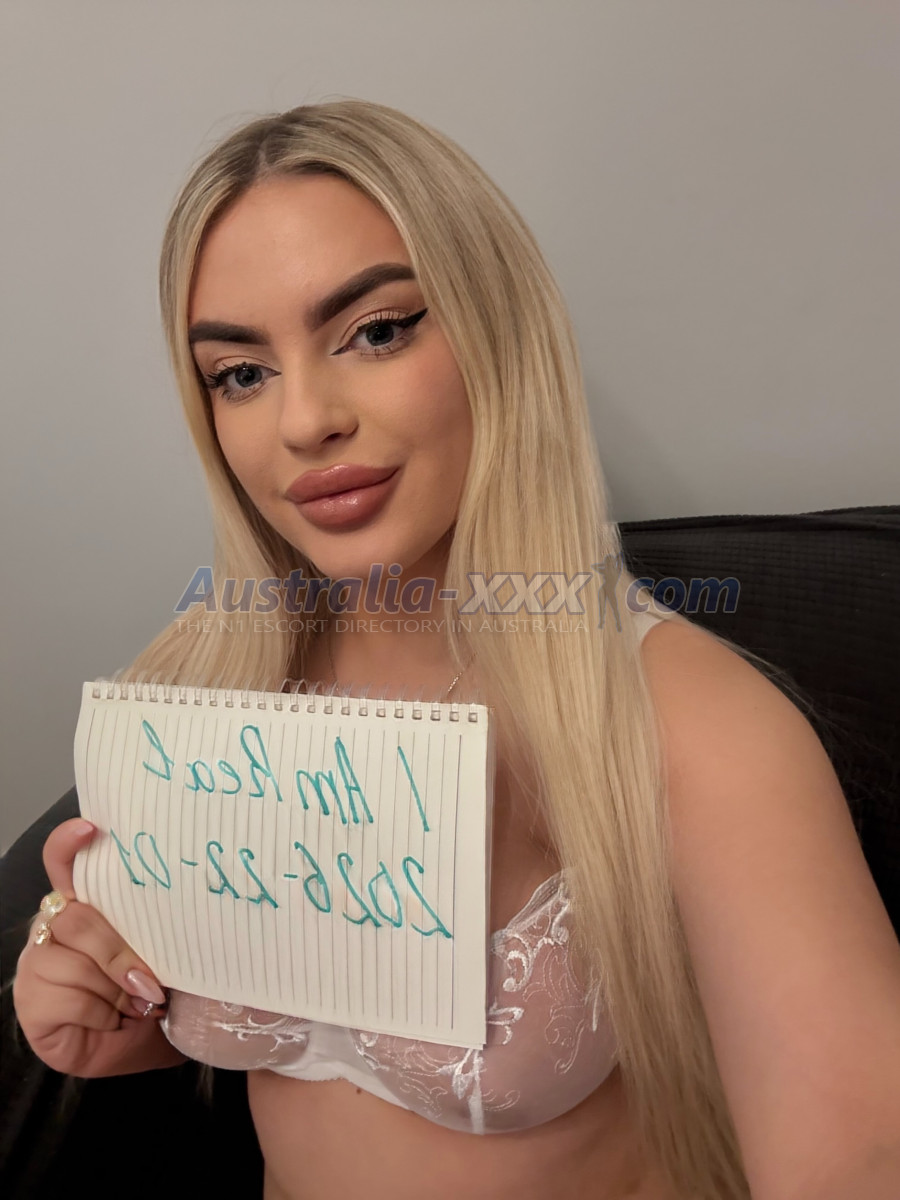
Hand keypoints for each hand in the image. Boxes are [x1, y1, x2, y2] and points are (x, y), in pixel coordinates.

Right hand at [12, 818, 185, 1076]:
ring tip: (134, 1005)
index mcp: (85, 902)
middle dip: (119, 954)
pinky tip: (111, 1020)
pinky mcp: (29, 1001)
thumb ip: (154, 924)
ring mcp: (35, 962)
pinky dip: (102, 1015)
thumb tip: (180, 912)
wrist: (134, 1045)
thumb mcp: (158, 949)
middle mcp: (53, 925)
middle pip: (78, 919)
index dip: (68, 843)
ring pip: (76, 964)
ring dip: (117, 992)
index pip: (61, 861)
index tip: (90, 828)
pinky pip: (69, 999)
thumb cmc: (148, 987)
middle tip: (150, 982)